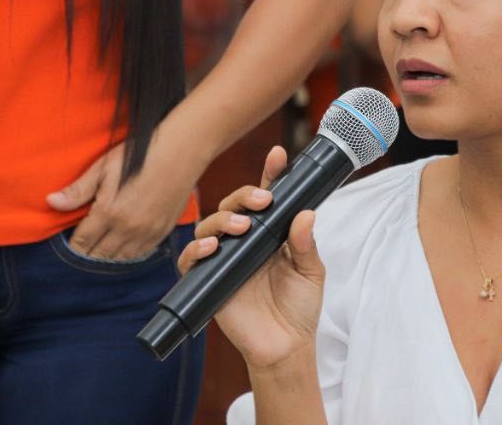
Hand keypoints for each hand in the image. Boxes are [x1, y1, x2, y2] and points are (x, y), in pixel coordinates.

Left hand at [46, 137, 203, 260]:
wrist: (181, 151)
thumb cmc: (140, 154)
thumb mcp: (104, 167)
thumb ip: (78, 190)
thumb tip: (51, 202)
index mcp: (109, 212)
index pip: (82, 242)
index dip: (72, 246)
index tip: (68, 242)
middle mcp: (127, 229)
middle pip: (99, 254)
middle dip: (87, 254)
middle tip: (80, 248)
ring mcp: (147, 233)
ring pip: (119, 258)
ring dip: (106, 256)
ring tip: (98, 250)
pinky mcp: (162, 232)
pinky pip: (140, 254)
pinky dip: (127, 255)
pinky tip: (121, 248)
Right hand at [177, 146, 324, 369]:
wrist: (285, 346)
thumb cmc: (299, 308)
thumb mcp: (311, 273)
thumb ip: (305, 244)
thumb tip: (306, 213)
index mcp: (270, 235)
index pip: (266, 199)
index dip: (269, 175)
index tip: (278, 156)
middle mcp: (245, 242)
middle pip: (233, 206)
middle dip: (244, 196)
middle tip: (262, 201)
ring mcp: (224, 259)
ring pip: (209, 226)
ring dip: (222, 220)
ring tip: (240, 228)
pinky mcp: (208, 280)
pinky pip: (191, 260)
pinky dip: (197, 249)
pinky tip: (212, 247)